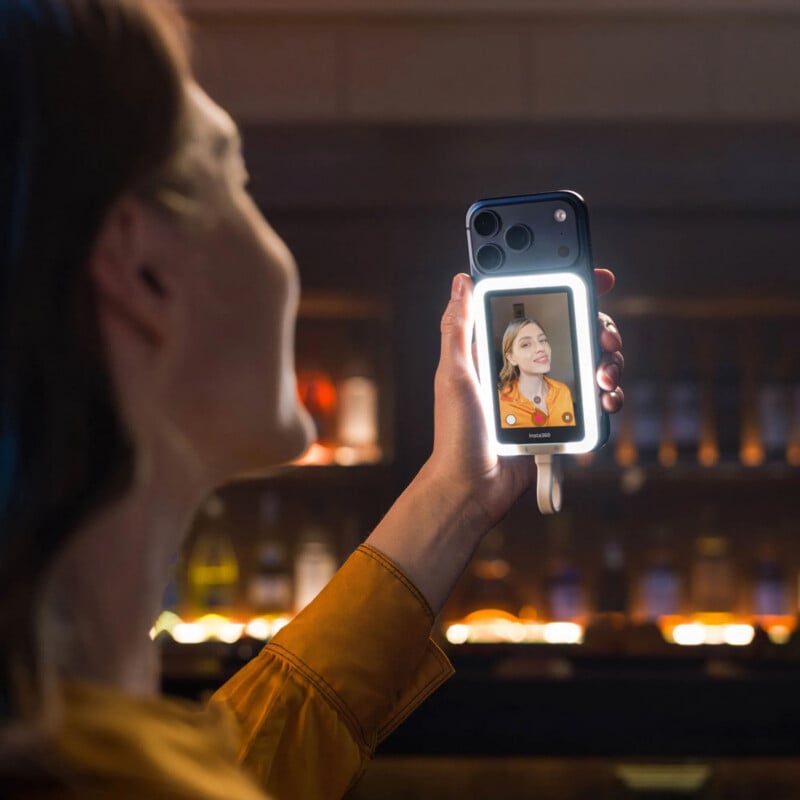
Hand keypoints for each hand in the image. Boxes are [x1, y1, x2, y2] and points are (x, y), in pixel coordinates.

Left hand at [426, 270, 623, 530]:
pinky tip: (607, 399)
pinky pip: (595, 400)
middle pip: (576, 332)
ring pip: (592, 362)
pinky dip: (609, 396)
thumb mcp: (454, 374)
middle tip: (605, 336)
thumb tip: (462, 282)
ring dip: (609, 362)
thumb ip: (458, 328)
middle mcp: (529, 366)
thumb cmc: (456, 433)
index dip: (567, 289)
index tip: (594, 278)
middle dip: (600, 327)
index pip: (538, 309)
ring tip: (605, 375)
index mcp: (502, 350)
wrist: (474, 486)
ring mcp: (549, 391)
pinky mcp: (563, 417)